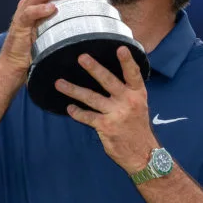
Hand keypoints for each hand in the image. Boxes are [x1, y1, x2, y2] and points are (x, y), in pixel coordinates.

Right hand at [0, 0, 87, 78]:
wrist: (15, 62)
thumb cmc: (34, 45)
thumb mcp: (49, 27)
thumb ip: (61, 17)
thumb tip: (82, 13)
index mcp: (36, 1)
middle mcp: (29, 2)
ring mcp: (23, 12)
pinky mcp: (20, 24)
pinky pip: (29, 13)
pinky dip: (41, 9)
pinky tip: (52, 8)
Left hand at [55, 47, 158, 173]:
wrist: (143, 154)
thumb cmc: (138, 127)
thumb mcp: (139, 105)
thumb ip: (127, 91)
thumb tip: (106, 76)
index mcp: (138, 94)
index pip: (133, 74)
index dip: (127, 61)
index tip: (121, 48)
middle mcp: (128, 101)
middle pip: (109, 81)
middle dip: (94, 69)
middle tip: (81, 58)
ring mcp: (116, 114)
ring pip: (91, 98)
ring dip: (73, 90)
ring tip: (59, 83)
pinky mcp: (105, 126)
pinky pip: (87, 116)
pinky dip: (77, 112)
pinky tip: (69, 108)